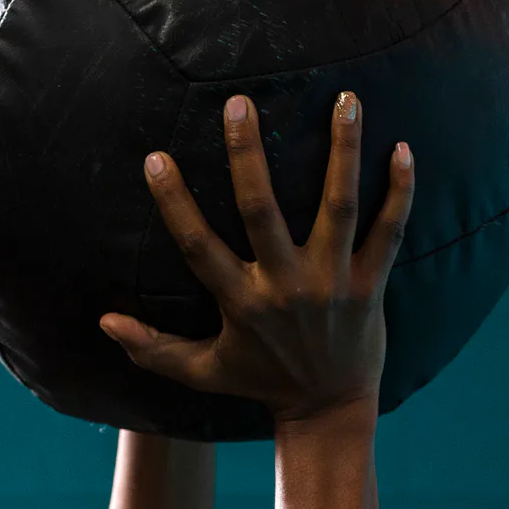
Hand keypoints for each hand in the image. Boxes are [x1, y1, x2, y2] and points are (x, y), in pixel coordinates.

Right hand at [100, 91, 413, 422]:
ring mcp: (332, 283)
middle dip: (249, 155)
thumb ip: (153, 348)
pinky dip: (401, 191)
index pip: (198, 246)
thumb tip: (104, 323)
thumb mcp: (203, 371)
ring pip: (339, 207)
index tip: (156, 158)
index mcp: (241, 303)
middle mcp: (286, 287)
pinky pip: (390, 232)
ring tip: (347, 98)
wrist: (329, 411)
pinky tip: (404, 149)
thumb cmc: (261, 383)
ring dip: (344, 151)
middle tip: (240, 102)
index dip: (175, 202)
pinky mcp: (370, 285)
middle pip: (262, 211)